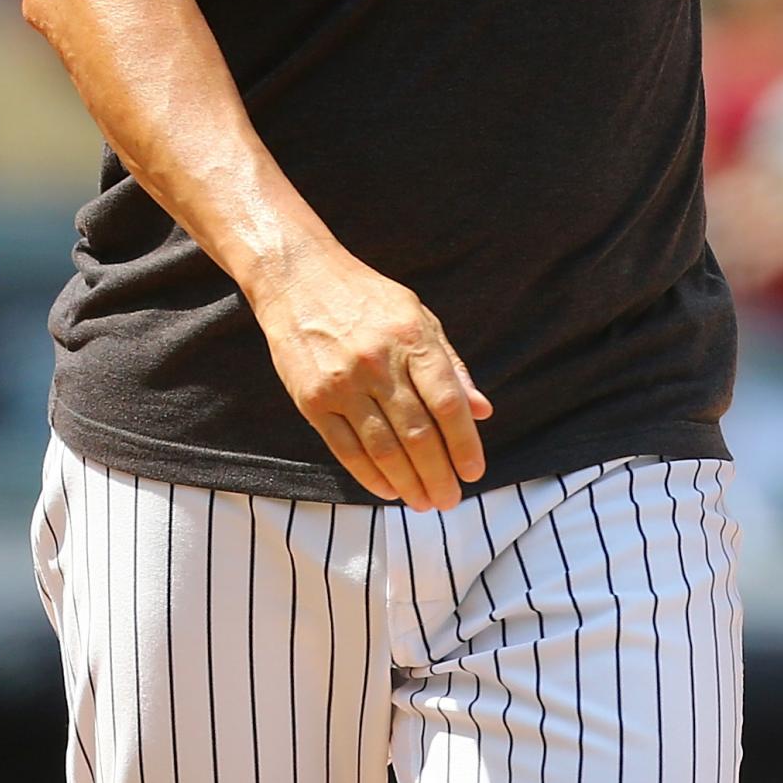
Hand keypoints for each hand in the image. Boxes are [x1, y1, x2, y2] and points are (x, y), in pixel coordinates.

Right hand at [248, 242, 492, 509]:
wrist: (300, 279)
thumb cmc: (369, 299)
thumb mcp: (420, 317)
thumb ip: (452, 366)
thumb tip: (482, 411)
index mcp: (413, 339)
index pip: (447, 402)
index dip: (464, 442)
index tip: (474, 471)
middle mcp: (378, 363)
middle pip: (417, 433)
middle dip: (438, 474)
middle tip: (450, 500)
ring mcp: (342, 383)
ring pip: (382, 448)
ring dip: (407, 483)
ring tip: (424, 502)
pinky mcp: (311, 400)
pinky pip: (345, 449)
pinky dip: (369, 475)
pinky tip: (388, 490)